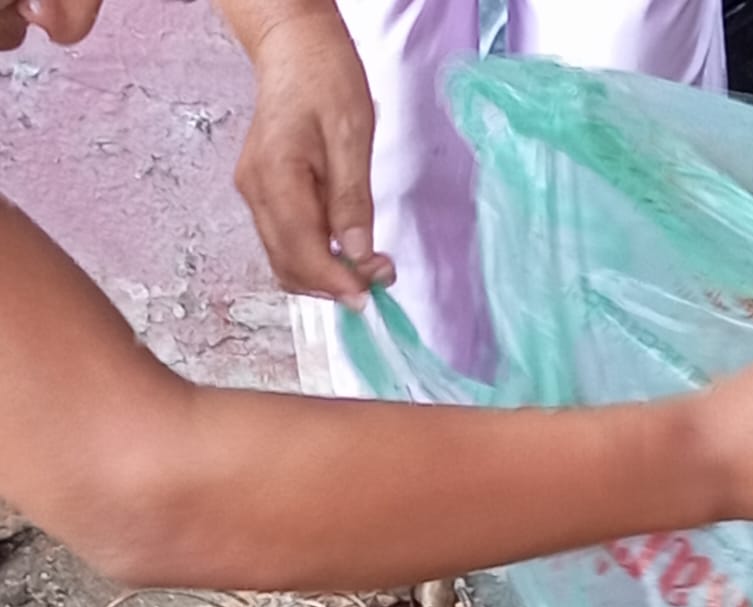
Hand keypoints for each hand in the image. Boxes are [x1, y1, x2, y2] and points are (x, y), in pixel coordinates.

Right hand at [235, 11, 394, 303]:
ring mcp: (256, 196)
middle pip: (290, 266)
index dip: (334, 282)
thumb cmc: (325, 79)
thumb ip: (352, 199)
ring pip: (287, 262)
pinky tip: (348, 251)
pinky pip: (288, 244)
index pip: (300, 251)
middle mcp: (257, 192)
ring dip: (327, 277)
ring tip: (370, 266)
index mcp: (275, 176)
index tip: (368, 296)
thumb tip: (357, 253)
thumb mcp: (352, 135)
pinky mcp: (265, 197)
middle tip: (380, 278)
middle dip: (334, 284)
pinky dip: (317, 260)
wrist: (295, 48)